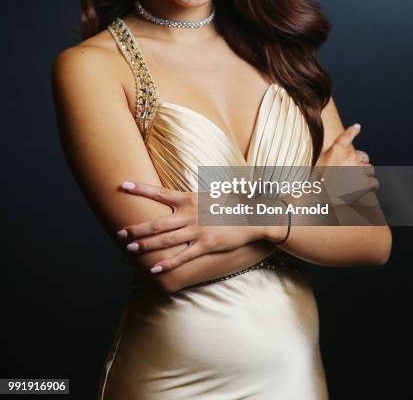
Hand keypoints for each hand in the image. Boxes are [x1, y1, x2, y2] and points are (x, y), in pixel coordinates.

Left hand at [116, 182, 259, 272]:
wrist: (252, 217)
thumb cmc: (231, 204)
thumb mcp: (210, 194)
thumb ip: (192, 196)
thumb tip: (180, 193)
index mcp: (189, 198)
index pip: (159, 193)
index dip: (140, 189)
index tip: (123, 185)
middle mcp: (189, 214)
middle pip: (157, 222)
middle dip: (136, 228)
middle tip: (118, 233)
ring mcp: (197, 230)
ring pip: (165, 240)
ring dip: (146, 245)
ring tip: (129, 249)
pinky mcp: (205, 244)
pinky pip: (182, 256)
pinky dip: (167, 264)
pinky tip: (154, 269)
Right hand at [313, 124, 380, 220]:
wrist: (321, 196)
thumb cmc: (316, 181)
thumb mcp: (317, 163)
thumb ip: (328, 156)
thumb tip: (333, 155)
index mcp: (336, 150)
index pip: (347, 136)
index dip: (353, 131)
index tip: (357, 127)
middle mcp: (349, 156)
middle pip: (362, 156)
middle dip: (359, 163)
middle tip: (351, 173)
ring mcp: (358, 169)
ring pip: (369, 169)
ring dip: (365, 175)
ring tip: (356, 183)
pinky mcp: (365, 183)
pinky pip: (374, 182)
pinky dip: (370, 186)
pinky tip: (364, 190)